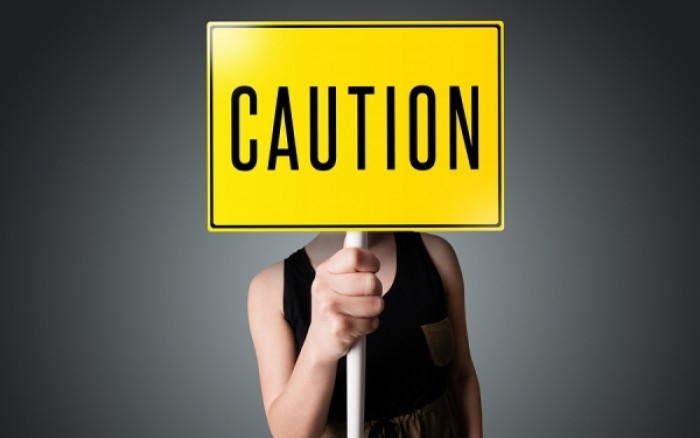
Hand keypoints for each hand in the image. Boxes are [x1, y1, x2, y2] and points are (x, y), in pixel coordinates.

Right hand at [307, 248, 383, 362]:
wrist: (321, 340)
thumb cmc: (336, 306)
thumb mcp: (337, 280)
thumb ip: (351, 261)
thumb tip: (360, 230)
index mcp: (325, 270)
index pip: (356, 255)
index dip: (371, 262)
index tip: (372, 269)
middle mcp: (323, 287)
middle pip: (371, 281)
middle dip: (376, 291)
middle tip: (364, 297)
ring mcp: (329, 308)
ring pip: (376, 303)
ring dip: (374, 310)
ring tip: (359, 312)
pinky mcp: (339, 328)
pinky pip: (372, 322)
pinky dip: (370, 325)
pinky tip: (357, 325)